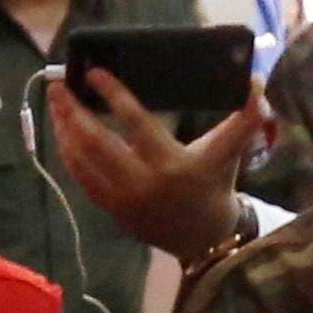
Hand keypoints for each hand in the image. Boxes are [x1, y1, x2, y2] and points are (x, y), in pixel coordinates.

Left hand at [46, 69, 265, 266]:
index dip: (113, 95)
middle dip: (72, 112)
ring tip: (55, 103)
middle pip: (97, 142)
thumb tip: (257, 82)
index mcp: (173, 163)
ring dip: (64, 131)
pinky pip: (83, 180)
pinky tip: (62, 134)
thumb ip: (246, 117)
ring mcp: (125, 200)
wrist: (205, 238)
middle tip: (56, 85)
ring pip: (83, 162)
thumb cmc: (216, 183)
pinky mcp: (113, 212)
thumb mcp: (232, 150)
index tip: (94, 73)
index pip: (135, 122)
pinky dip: (69, 155)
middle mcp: (144, 183)